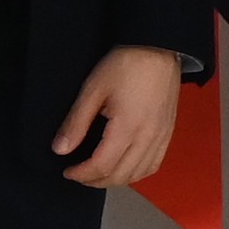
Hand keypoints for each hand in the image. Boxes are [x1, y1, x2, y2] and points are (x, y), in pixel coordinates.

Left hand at [52, 47, 182, 189]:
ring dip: (115, 180)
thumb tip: (60, 150)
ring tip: (98, 173)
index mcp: (127, 128)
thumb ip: (76, 122)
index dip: (81, 174)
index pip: (102, 166)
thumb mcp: (94, 89)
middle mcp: (148, 138)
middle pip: (120, 175)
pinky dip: (136, 173)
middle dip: (95, 181)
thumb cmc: (125, 64)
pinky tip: (124, 167)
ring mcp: (162, 136)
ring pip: (138, 174)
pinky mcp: (168, 132)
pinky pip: (154, 165)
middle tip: (78, 174)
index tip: (67, 171)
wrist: (159, 48)